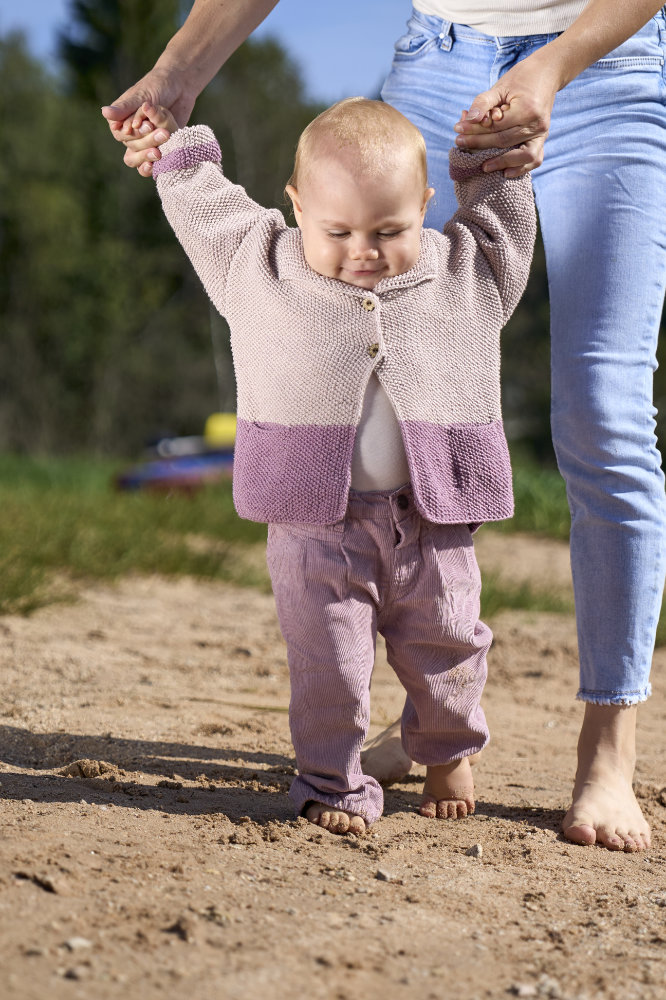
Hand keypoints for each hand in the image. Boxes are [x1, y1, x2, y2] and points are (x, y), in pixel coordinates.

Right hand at [102, 68, 195, 176]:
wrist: (180, 86)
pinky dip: (150, 168)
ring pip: (138, 158)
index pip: (120, 134)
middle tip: (164, 133)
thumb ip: (125, 107)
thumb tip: (104, 112)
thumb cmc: (157, 86)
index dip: (134, 134)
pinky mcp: (157, 148)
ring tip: (161, 150)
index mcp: (120, 119)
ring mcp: (143, 143)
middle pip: (132, 147)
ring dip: (149, 156)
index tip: (148, 126)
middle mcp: (129, 133)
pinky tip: (155, 167)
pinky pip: (149, 165)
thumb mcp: (141, 95)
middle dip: (148, 141)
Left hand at [453, 49, 560, 176]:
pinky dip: (521, 168)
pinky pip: (535, 159)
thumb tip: (468, 119)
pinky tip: (505, 172)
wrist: (546, 73)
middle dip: (480, 144)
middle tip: (460, 144)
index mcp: (527, 109)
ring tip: (483, 166)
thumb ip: (483, 103)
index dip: (475, 130)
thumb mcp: (500, 87)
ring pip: (523, 156)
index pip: (496, 127)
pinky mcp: (543, 139)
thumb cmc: (520, 79)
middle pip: (505, 142)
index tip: (457, 130)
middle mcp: (538, 124)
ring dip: (502, 162)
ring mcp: (543, 133)